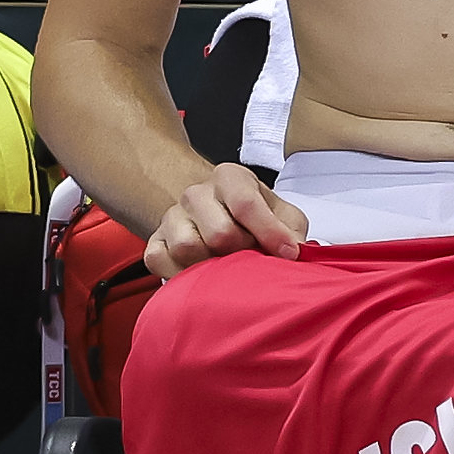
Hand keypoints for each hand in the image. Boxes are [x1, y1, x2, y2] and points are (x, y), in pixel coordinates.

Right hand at [143, 164, 309, 279]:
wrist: (217, 215)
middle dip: (242, 253)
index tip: (287, 254)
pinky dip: (180, 274)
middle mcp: (196, 193)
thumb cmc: (254, 218)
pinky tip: (199, 275)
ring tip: (226, 267)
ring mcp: (172, 216)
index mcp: (230, 178)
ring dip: (211, 266)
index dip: (270, 233)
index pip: (245, 203)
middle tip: (252, 258)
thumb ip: (293, 229)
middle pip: (219, 233)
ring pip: (187, 247)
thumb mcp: (282, 215)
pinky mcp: (155, 240)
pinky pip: (159, 260)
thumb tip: (298, 251)